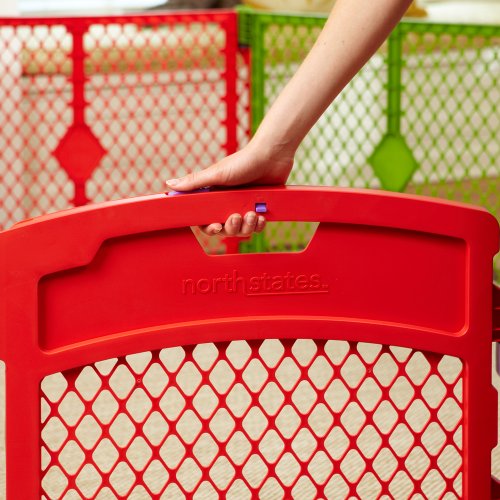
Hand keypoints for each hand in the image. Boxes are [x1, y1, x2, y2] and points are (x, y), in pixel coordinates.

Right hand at [166, 140, 293, 235]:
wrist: (272, 155)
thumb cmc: (243, 161)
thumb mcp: (216, 173)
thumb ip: (194, 182)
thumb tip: (169, 184)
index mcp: (215, 196)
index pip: (206, 219)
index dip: (209, 227)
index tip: (215, 226)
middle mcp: (228, 204)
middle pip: (225, 229)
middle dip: (231, 228)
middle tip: (236, 217)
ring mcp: (244, 207)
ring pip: (242, 230)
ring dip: (246, 226)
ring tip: (252, 214)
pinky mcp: (260, 208)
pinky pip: (256, 227)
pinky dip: (258, 225)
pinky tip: (261, 216)